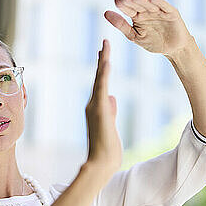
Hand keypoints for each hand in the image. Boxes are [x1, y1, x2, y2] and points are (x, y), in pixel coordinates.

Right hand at [85, 39, 121, 175]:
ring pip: (99, 80)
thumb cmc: (107, 148)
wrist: (102, 162)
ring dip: (103, 62)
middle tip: (105, 42)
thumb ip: (111, 110)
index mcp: (96, 108)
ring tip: (106, 46)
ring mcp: (95, 107)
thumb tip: (113, 98)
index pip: (100, 84)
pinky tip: (106, 62)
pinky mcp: (100, 110)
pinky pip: (102, 88)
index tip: (105, 54)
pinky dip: (104, 74)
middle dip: (102, 59)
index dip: (103, 69)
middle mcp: (92, 105)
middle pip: (99, 78)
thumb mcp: (111, 125)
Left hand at [104, 0, 194, 57]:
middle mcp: (148, 11)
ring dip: (141, 0)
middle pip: (137, 5)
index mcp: (138, 16)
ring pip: (149, 4)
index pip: (128, 9)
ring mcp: (159, 11)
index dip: (122, 5)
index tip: (116, 1)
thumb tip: (105, 13)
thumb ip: (121, 25)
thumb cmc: (154, 42)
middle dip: (130, 1)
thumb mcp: (134, 36)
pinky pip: (164, 6)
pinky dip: (158, 2)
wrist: (173, 49)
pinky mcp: (171, 12)